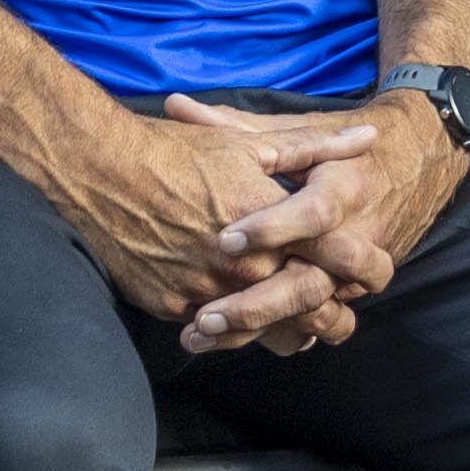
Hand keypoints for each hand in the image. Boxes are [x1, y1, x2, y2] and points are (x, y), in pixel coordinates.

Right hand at [50, 100, 377, 347]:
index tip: (369, 271)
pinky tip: (243, 325)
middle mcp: (244, 266)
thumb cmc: (177, 152)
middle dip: (330, 314)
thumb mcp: (250, 144)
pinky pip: (216, 333)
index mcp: (271, 223)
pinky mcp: (175, 308)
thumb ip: (315, 147)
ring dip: (286, 332)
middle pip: (306, 305)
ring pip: (264, 331)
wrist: (100, 172)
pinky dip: (232, 330)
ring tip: (301, 331)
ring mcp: (208, 292)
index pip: (335, 257)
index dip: (359, 267)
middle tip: (341, 317)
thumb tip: (368, 138)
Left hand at [171, 92, 469, 356]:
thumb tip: (175, 106)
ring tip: (205, 334)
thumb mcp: (294, 131)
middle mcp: (358, 237)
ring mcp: (356, 275)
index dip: (273, 229)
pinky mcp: (349, 295)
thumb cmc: (339, 147)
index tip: (225, 239)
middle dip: (259, 304)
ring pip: (318, 318)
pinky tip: (233, 344)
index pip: (314, 215)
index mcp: (344, 187)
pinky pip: (319, 328)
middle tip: (206, 314)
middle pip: (315, 284)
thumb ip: (235, 126)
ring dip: (263, 332)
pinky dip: (280, 340)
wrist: (415, 163)